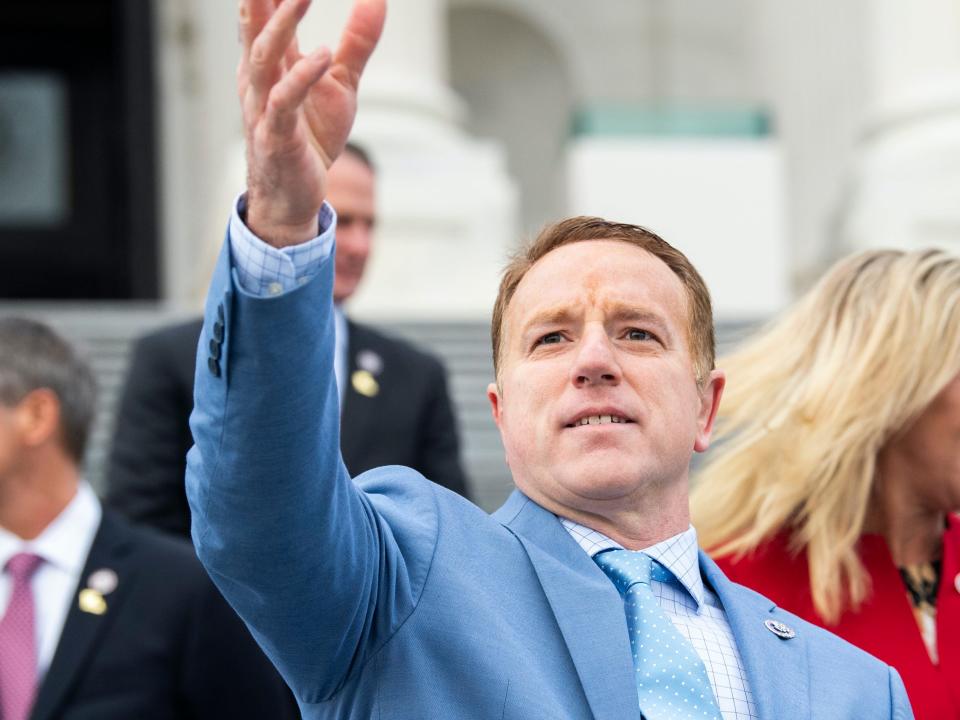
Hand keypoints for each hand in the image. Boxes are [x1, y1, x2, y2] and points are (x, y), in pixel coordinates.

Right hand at [239, 0, 385, 246]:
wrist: (296, 196)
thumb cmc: (310, 138)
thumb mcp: (340, 84)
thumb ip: (357, 43)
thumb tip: (378, 0)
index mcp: (269, 63)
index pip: (264, 14)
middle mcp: (259, 80)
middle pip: (256, 26)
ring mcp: (263, 107)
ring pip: (264, 57)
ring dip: (283, 25)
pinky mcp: (277, 135)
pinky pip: (285, 101)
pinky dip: (301, 77)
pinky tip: (323, 56)